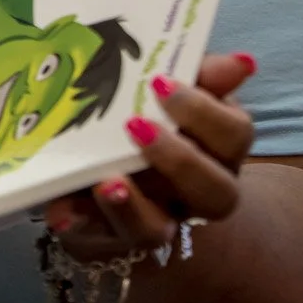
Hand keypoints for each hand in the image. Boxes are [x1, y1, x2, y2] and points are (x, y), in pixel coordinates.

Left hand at [42, 52, 255, 262]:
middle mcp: (199, 194)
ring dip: (131, 207)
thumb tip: (241, 63)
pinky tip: (60, 211)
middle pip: (216, 193)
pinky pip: (98, 239)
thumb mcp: (174, 94)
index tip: (160, 83)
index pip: (235, 135)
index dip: (204, 112)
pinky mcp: (112, 238)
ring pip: (158, 230)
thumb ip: (200, 75)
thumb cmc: (156, 120)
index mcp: (219, 151)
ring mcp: (158, 222)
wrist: (120, 184)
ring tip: (107, 183)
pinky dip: (79, 222)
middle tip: (136, 125)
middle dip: (180, 161)